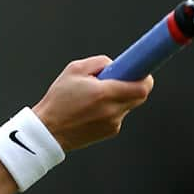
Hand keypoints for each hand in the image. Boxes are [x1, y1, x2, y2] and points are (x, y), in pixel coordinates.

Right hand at [32, 56, 152, 151]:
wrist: (49, 131)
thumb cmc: (58, 100)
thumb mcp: (74, 69)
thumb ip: (99, 62)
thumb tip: (116, 64)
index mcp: (104, 94)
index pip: (141, 87)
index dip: (144, 77)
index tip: (141, 69)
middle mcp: (112, 110)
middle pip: (140, 96)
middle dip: (133, 84)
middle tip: (119, 78)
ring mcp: (113, 123)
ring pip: (128, 104)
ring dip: (120, 96)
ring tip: (97, 96)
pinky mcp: (111, 132)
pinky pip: (119, 114)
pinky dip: (112, 108)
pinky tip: (93, 109)